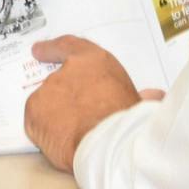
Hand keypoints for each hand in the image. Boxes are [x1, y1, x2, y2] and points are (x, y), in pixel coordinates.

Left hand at [24, 35, 162, 171]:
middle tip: (76, 117)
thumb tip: (155, 96)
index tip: (40, 50)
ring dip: (54, 116)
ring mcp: (48, 89)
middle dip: (64, 99)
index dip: (54, 48)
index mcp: (95, 61)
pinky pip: (36, 122)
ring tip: (72, 134)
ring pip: (46, 103)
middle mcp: (68, 70)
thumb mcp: (139, 102)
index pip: (70, 46)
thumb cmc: (126, 121)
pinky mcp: (34, 110)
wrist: (108, 142)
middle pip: (58, 82)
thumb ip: (142, 96)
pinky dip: (44, 131)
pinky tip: (60, 140)